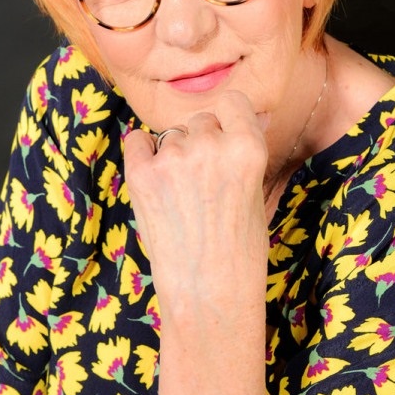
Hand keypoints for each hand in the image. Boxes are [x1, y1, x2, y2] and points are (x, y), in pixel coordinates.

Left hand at [123, 91, 268, 303]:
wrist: (208, 293)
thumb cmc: (239, 252)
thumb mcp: (257, 196)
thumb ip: (245, 154)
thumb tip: (247, 117)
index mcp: (248, 148)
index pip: (233, 102)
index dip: (227, 119)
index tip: (225, 137)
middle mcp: (211, 146)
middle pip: (200, 121)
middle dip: (201, 143)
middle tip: (202, 185)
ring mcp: (174, 159)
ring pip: (171, 136)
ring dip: (174, 155)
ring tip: (181, 198)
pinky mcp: (141, 174)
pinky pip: (137, 143)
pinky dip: (143, 156)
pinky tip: (155, 185)